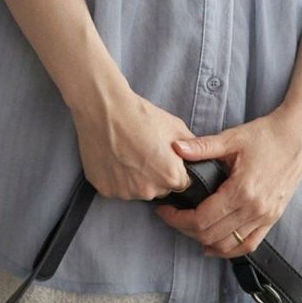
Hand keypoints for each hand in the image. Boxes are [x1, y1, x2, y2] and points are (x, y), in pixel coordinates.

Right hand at [69, 77, 194, 201]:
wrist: (106, 109)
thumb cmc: (142, 116)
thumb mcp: (177, 127)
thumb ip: (191, 148)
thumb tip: (196, 158)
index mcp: (170, 177)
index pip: (180, 184)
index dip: (173, 169)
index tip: (163, 158)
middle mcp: (149, 191)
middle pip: (158, 190)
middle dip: (154, 176)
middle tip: (143, 153)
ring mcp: (126, 193)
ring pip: (136, 190)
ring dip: (135, 179)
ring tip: (127, 154)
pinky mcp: (106, 190)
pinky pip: (116, 188)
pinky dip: (116, 178)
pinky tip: (114, 158)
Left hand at [154, 106, 301, 256]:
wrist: (299, 137)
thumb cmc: (267, 135)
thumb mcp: (233, 138)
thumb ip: (203, 147)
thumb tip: (176, 148)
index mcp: (241, 190)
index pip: (201, 220)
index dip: (178, 220)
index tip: (166, 211)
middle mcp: (254, 209)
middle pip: (210, 236)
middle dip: (186, 230)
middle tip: (173, 218)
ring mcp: (264, 217)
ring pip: (227, 245)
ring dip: (205, 242)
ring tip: (189, 229)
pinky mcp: (272, 219)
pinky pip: (248, 245)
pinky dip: (228, 250)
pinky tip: (214, 246)